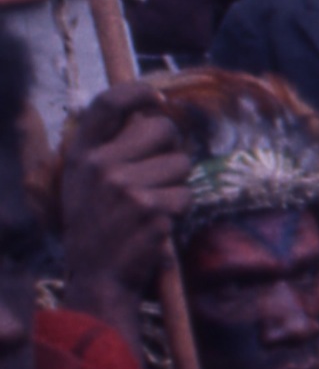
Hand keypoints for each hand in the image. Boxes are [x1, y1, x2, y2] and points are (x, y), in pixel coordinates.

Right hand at [58, 83, 189, 299]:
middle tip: (160, 172)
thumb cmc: (98, 224)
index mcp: (81, 154)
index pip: (107, 104)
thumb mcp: (86, 182)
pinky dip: (180, 210)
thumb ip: (109, 148)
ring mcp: (126, 187)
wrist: (98, 276)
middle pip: (163, 130)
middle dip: (172, 147)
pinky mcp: (152, 209)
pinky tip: (158, 224)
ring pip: (182, 164)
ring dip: (177, 183)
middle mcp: (101, 166)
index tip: (156, 96)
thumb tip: (152, 114)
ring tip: (152, 205)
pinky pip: (187, 195)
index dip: (136, 92)